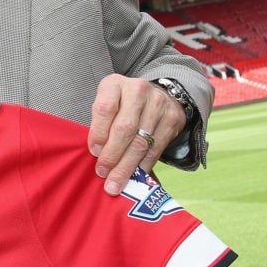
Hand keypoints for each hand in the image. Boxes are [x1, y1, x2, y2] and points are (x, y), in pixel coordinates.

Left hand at [88, 75, 186, 194]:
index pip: (105, 109)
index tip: (94, 152)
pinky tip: (134, 176)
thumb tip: (97, 155)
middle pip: (124, 129)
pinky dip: (143, 165)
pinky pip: (156, 148)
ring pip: (141, 142)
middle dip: (112, 156)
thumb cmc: (121, 103)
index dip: (99, 133)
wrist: (156, 93)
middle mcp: (138, 90)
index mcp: (114, 84)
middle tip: (103, 173)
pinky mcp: (172, 119)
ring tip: (115, 183)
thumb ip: (101, 123)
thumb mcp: (107, 103)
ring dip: (126, 167)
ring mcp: (158, 104)